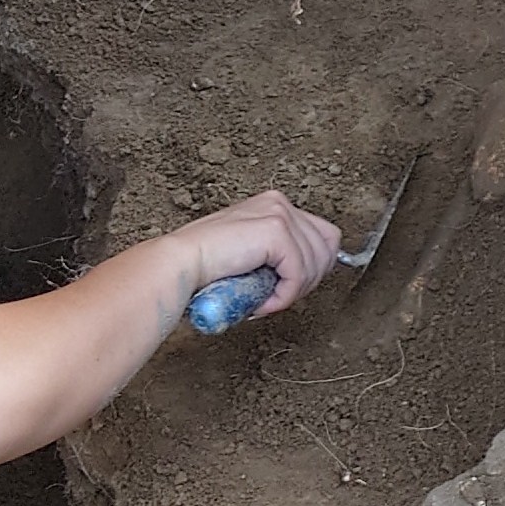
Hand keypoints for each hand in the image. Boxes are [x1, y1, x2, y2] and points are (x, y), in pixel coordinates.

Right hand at [167, 190, 342, 315]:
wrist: (178, 264)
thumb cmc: (205, 267)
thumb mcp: (252, 255)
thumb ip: (278, 257)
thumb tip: (306, 277)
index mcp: (274, 205)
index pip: (323, 236)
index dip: (314, 267)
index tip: (292, 287)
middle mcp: (279, 203)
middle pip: (326, 248)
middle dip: (309, 280)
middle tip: (278, 297)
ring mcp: (279, 214)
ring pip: (316, 264)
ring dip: (294, 291)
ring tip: (266, 300)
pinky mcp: (276, 232)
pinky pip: (298, 275)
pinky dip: (284, 296)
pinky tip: (262, 302)